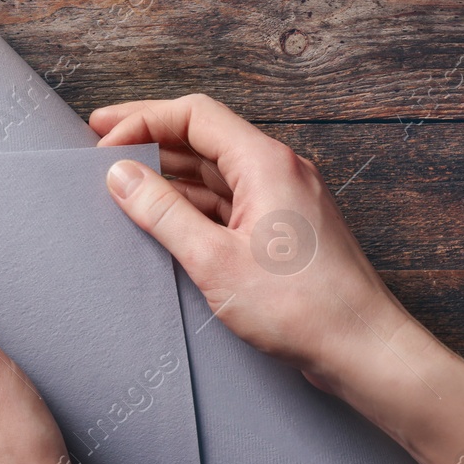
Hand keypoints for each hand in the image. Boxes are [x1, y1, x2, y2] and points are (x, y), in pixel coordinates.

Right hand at [92, 95, 441, 408]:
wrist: (363, 349)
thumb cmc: (302, 308)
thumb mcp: (214, 260)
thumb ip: (163, 213)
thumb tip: (121, 176)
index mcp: (266, 162)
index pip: (194, 115)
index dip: (143, 120)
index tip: (102, 138)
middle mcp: (280, 169)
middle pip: (204, 136)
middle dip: (151, 139)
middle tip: (100, 145)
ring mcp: (286, 198)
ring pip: (217, 170)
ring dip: (170, 173)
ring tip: (124, 183)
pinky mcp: (287, 228)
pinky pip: (232, 199)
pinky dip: (194, 202)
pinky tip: (164, 217)